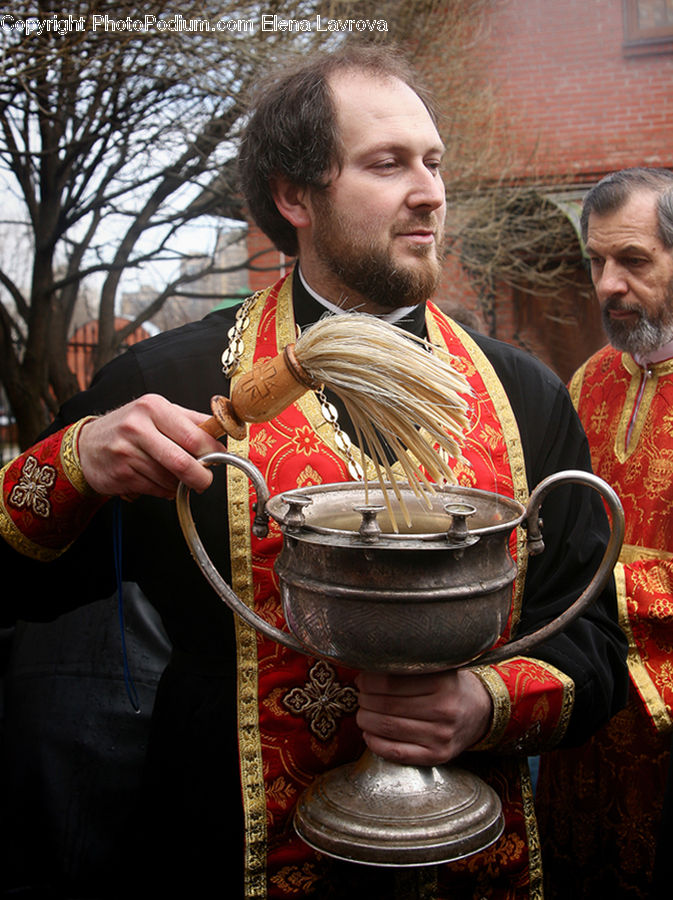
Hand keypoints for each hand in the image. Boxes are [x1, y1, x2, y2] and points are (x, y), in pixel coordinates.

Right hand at [78, 394, 224, 497]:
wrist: (86, 446)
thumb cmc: (129, 428)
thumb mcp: (157, 413)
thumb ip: (190, 421)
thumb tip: (221, 433)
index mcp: (152, 407)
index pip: (193, 436)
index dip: (212, 451)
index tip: (219, 457)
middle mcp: (137, 428)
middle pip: (183, 462)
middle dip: (201, 476)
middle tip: (205, 479)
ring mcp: (127, 453)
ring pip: (170, 479)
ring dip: (179, 484)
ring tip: (173, 475)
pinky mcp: (121, 475)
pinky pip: (157, 490)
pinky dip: (165, 490)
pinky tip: (157, 480)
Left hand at [355, 669, 492, 766]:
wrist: (478, 713)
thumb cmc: (450, 687)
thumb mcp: (438, 667)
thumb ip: (409, 664)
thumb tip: (367, 662)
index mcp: (443, 682)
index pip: (391, 681)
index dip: (369, 680)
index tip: (363, 678)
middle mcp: (445, 710)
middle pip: (387, 704)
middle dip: (365, 699)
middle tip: (361, 695)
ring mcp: (441, 736)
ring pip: (388, 728)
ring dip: (365, 720)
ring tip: (363, 713)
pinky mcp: (437, 756)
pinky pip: (396, 752)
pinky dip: (375, 743)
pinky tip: (369, 733)